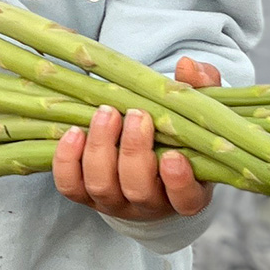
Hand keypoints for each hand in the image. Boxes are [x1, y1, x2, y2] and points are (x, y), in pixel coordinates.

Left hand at [52, 56, 220, 222]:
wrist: (145, 161)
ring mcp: (113, 201)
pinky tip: (74, 131)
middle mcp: (149, 204)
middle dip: (134, 151)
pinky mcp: (84, 195)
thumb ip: (201, 89)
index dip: (178, 182)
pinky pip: (69, 185)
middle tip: (136, 114)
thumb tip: (187, 66)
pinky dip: (67, 160)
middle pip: (138, 190)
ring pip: (101, 186)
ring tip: (105, 113)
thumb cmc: (178, 135)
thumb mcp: (197, 114)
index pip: (185, 200)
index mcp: (187, 194)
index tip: (173, 156)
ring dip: (100, 148)